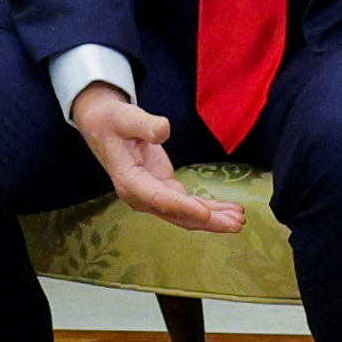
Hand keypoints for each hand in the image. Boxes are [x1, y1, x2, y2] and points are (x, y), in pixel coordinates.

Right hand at [72, 83, 245, 232]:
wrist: (102, 125)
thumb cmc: (111, 121)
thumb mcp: (125, 117)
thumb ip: (144, 124)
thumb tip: (163, 129)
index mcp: (129, 181)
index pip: (159, 199)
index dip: (184, 207)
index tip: (206, 212)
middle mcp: (141, 195)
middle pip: (177, 215)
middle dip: (207, 221)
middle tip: (235, 224)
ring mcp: (153, 195)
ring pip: (185, 215)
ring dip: (213, 219)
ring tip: (239, 220)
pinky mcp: (163, 189)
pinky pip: (188, 205)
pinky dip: (209, 209)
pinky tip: (229, 210)